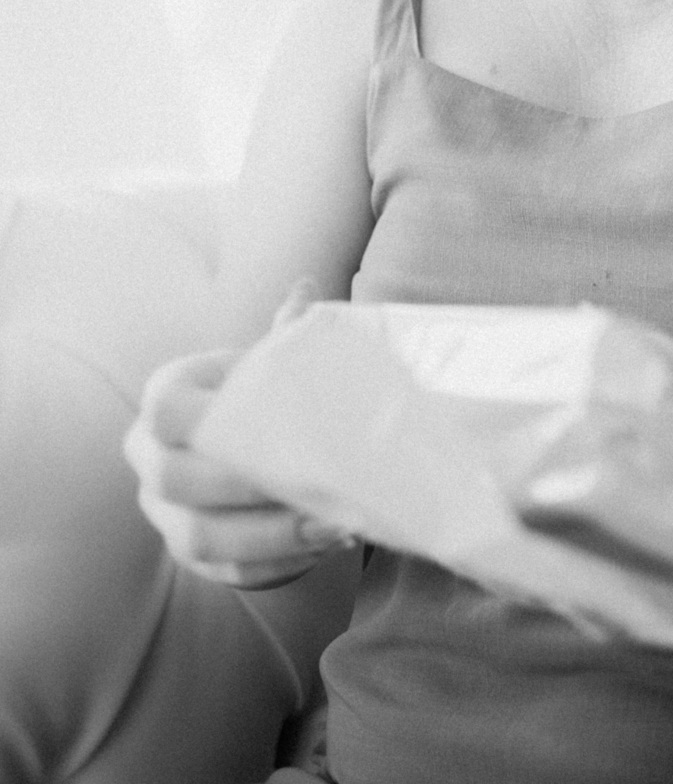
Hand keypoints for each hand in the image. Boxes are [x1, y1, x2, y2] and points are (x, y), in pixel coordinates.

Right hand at [123, 344, 354, 590]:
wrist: (250, 447)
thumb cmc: (264, 394)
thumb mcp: (270, 363)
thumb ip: (285, 333)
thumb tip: (307, 288)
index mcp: (164, 398)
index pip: (167, 411)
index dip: (213, 421)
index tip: (276, 424)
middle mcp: (148, 457)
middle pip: (178, 481)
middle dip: (251, 488)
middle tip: (317, 485)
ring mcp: (163, 514)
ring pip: (198, 539)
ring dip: (271, 537)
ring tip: (332, 523)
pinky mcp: (190, 561)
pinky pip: (227, 575)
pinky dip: (279, 565)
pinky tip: (323, 546)